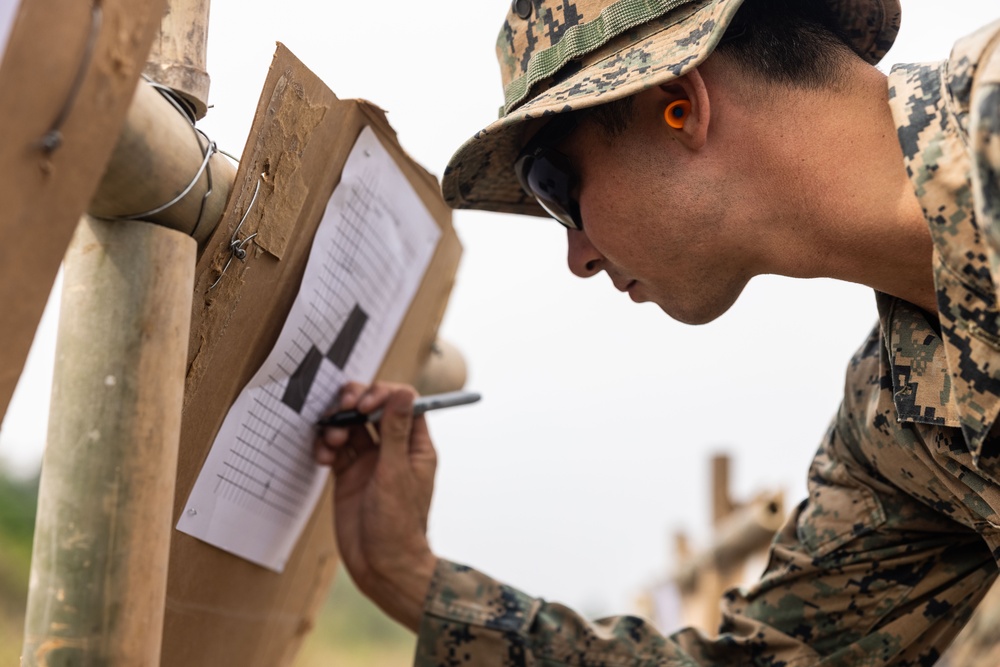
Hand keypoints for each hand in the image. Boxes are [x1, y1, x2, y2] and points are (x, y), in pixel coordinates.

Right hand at [313, 381, 437, 631]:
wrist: (381, 567)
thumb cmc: (398, 525)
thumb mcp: (396, 473)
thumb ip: (396, 432)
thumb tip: (403, 394)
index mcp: (415, 446)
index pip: (403, 403)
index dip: (383, 394)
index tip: (365, 405)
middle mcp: (392, 450)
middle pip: (373, 409)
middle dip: (355, 403)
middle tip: (342, 409)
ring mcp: (369, 462)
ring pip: (350, 427)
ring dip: (337, 425)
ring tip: (331, 441)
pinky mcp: (348, 475)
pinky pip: (334, 448)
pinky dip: (326, 446)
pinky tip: (323, 457)